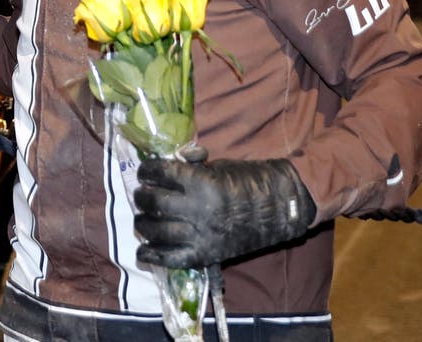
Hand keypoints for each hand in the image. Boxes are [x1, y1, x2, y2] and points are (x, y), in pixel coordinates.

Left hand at [133, 157, 314, 268]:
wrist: (280, 209)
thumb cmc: (249, 182)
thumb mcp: (219, 167)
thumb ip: (192, 167)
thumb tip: (170, 163)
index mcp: (202, 182)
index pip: (161, 173)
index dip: (148, 170)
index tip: (146, 171)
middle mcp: (197, 209)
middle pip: (154, 203)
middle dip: (142, 198)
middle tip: (141, 195)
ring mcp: (200, 235)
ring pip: (157, 232)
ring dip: (143, 225)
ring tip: (142, 220)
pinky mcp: (205, 255)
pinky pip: (171, 259)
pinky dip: (153, 256)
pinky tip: (144, 251)